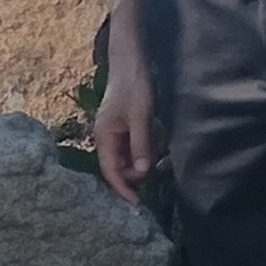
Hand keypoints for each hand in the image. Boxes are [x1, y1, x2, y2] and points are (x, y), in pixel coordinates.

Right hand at [94, 32, 162, 199]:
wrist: (131, 62)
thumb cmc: (134, 86)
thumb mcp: (140, 117)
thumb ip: (141, 145)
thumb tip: (141, 173)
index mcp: (104, 136)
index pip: (111, 171)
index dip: (123, 189)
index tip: (138, 204)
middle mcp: (106, 138)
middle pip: (120, 168)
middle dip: (138, 173)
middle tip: (159, 167)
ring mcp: (115, 133)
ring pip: (129, 159)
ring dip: (143, 161)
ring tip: (161, 154)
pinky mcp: (125, 128)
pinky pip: (134, 148)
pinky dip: (146, 150)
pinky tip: (157, 143)